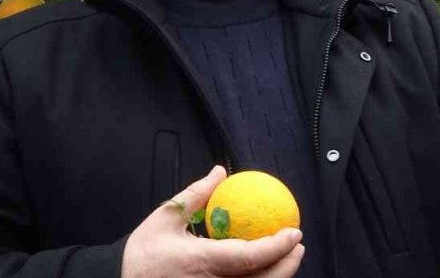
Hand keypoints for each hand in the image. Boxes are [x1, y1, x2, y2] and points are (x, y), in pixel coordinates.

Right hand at [121, 166, 304, 277]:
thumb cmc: (142, 254)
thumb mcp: (165, 219)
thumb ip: (196, 195)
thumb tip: (220, 172)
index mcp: (200, 263)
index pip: (248, 257)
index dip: (276, 247)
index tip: (294, 232)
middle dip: (287, 265)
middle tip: (297, 245)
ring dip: (277, 276)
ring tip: (287, 258)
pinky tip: (265, 271)